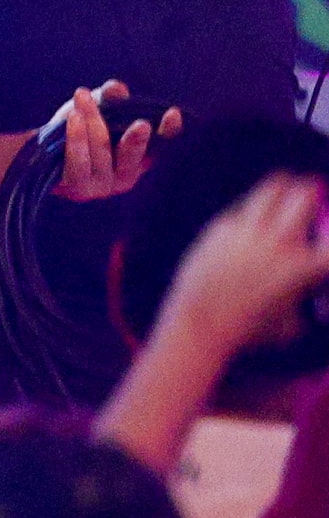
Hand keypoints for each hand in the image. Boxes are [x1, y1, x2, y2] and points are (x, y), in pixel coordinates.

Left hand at [54, 83, 179, 201]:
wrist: (39, 152)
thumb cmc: (75, 129)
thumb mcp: (93, 109)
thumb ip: (107, 99)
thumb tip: (117, 89)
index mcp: (138, 158)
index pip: (160, 147)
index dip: (168, 132)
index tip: (173, 114)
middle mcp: (126, 176)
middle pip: (133, 156)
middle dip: (137, 141)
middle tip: (141, 124)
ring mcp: (103, 186)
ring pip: (102, 151)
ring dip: (92, 121)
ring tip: (82, 96)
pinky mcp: (78, 188)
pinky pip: (79, 162)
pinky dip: (77, 138)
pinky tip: (74, 118)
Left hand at [154, 172, 328, 365]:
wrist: (200, 323)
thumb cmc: (251, 331)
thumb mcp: (293, 324)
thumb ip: (308, 302)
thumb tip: (311, 291)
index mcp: (304, 268)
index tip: (326, 231)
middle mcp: (279, 242)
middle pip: (307, 193)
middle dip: (314, 191)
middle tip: (314, 192)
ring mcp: (248, 230)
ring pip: (273, 186)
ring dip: (286, 187)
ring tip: (289, 190)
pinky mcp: (222, 226)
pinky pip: (245, 205)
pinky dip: (256, 208)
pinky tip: (256, 217)